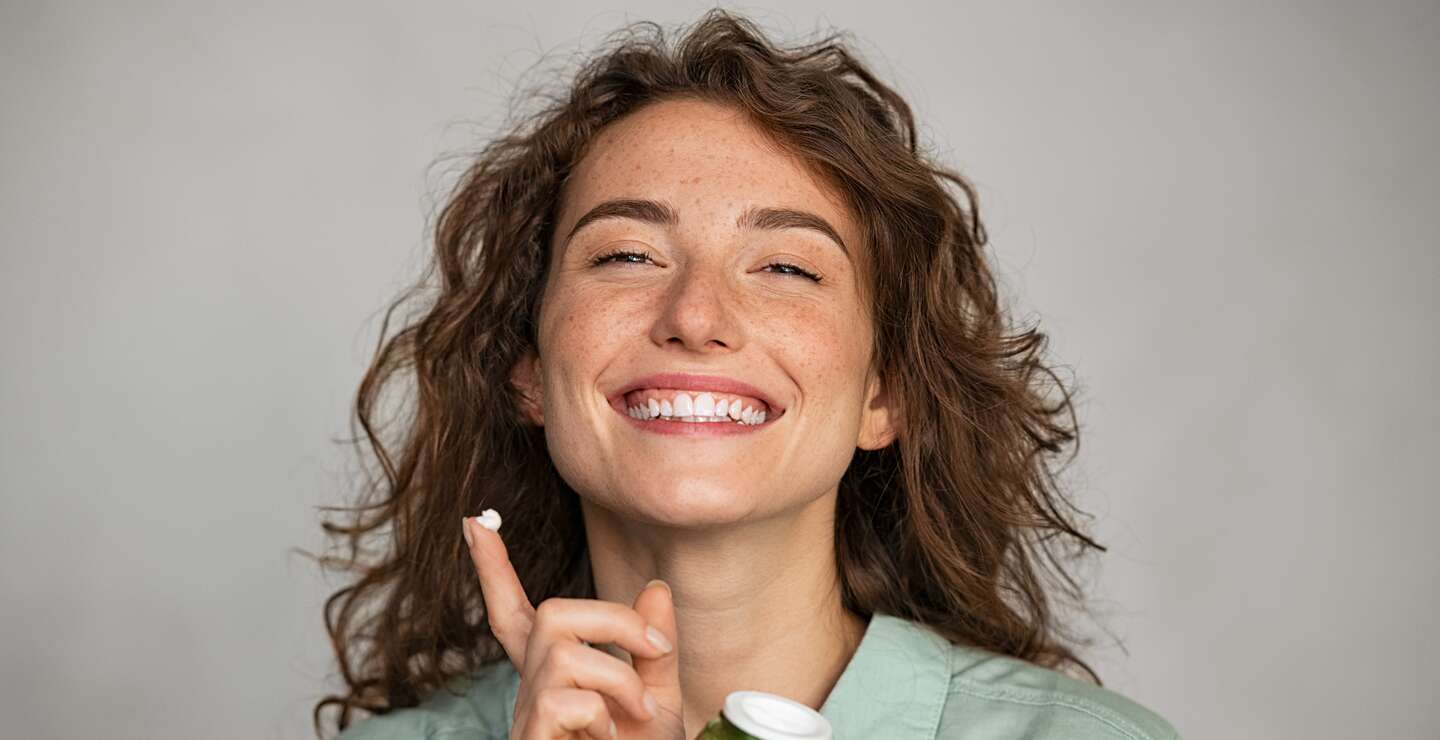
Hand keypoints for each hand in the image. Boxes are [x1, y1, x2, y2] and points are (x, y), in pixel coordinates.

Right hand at [463, 513, 685, 738]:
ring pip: (564, 655)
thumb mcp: (656, 701)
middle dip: (614, 620)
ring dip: (621, 678)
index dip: (493, 572)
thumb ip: (652, 652)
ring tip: (640, 712)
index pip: (516, 615)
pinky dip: (601, 715)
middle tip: (657, 650)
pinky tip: (608, 737)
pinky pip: (562, 701)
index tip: (475, 522)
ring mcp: (528, 717)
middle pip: (551, 614)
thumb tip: (655, 588)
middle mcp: (533, 690)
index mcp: (555, 676)